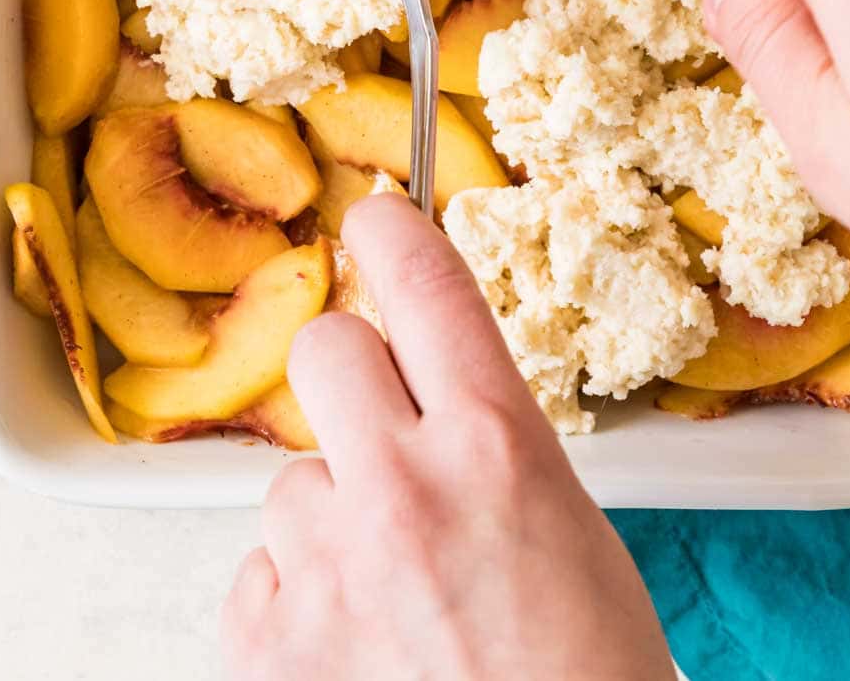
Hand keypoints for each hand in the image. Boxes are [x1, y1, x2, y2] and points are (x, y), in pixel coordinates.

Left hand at [221, 193, 671, 680]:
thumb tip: (423, 389)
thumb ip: (485, 442)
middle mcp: (403, 486)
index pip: (423, 282)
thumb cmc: (588, 680)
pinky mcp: (266, 644)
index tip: (372, 214)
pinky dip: (300, 604)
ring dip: (333, 521)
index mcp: (498, 446)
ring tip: (396, 602)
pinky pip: (261, 574)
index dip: (390, 231)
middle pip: (324, 350)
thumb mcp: (566, 530)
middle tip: (383, 439)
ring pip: (294, 481)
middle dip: (351, 382)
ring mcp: (327, 567)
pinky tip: (357, 653)